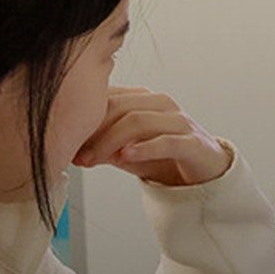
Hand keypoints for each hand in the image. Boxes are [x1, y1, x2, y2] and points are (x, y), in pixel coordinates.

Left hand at [73, 87, 233, 186]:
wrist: (206, 175)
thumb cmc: (166, 158)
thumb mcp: (129, 151)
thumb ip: (105, 145)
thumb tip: (73, 149)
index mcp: (145, 100)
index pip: (110, 98)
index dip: (86, 118)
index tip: (68, 141)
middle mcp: (162, 105)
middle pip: (121, 107)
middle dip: (95, 132)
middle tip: (79, 155)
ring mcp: (179, 122)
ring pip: (139, 121)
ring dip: (112, 141)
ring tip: (96, 159)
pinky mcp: (193, 143)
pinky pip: (166, 141)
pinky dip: (143, 148)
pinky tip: (126, 156)